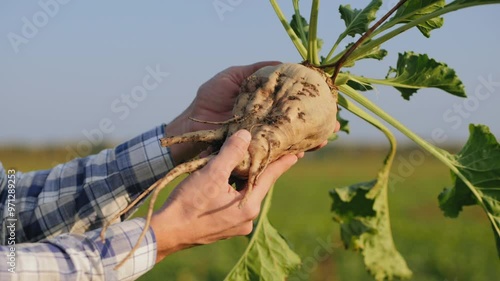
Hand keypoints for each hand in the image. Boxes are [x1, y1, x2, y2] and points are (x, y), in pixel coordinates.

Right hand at [150, 130, 297, 261]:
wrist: (166, 233)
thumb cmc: (188, 204)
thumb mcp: (211, 173)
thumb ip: (231, 152)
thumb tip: (247, 135)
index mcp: (249, 205)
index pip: (270, 176)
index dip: (283, 162)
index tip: (299, 152)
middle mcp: (246, 219)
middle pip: (257, 185)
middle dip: (258, 167)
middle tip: (266, 150)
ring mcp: (235, 225)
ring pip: (244, 193)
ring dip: (240, 178)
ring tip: (239, 162)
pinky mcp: (223, 227)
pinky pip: (233, 202)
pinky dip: (230, 189)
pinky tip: (221, 180)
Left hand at [165, 62, 340, 162]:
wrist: (190, 127)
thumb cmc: (209, 100)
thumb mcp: (234, 76)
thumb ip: (258, 70)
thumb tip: (284, 63)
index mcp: (263, 105)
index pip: (290, 104)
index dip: (308, 101)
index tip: (326, 97)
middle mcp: (265, 123)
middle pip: (296, 123)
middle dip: (316, 122)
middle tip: (336, 121)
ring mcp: (261, 140)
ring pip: (291, 140)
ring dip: (311, 138)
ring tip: (329, 135)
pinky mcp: (255, 155)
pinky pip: (277, 155)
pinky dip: (293, 153)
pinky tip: (308, 148)